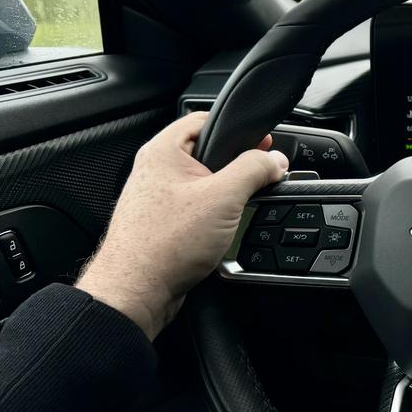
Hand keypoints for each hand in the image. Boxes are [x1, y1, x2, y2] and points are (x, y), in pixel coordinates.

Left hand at [77, 112, 287, 339]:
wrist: (136, 291)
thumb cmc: (164, 243)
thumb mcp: (223, 197)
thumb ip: (254, 171)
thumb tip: (274, 160)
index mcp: (163, 151)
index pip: (205, 120)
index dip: (238, 128)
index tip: (263, 142)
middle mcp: (156, 171)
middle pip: (207, 153)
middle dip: (237, 164)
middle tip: (260, 176)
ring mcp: (158, 198)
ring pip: (204, 183)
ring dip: (227, 192)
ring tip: (241, 206)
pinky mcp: (164, 223)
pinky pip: (197, 208)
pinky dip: (214, 214)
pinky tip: (224, 229)